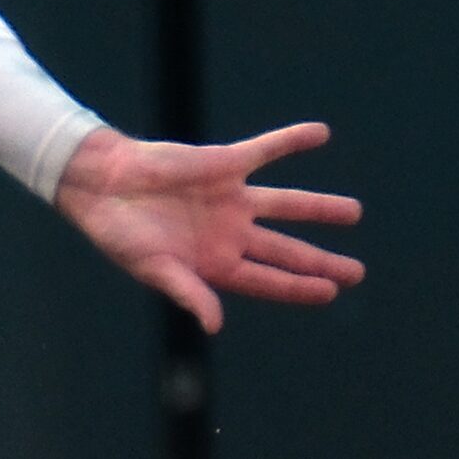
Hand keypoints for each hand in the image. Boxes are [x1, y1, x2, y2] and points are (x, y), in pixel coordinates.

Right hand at [54, 122, 362, 333]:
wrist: (103, 184)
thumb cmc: (121, 234)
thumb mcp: (153, 268)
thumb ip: (188, 292)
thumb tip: (215, 324)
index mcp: (214, 265)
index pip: (267, 279)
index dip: (298, 287)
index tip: (330, 292)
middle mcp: (229, 234)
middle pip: (285, 250)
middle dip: (320, 261)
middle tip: (355, 272)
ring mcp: (230, 199)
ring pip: (286, 205)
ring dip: (319, 208)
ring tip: (354, 213)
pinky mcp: (225, 165)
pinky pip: (266, 151)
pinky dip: (292, 141)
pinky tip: (322, 134)